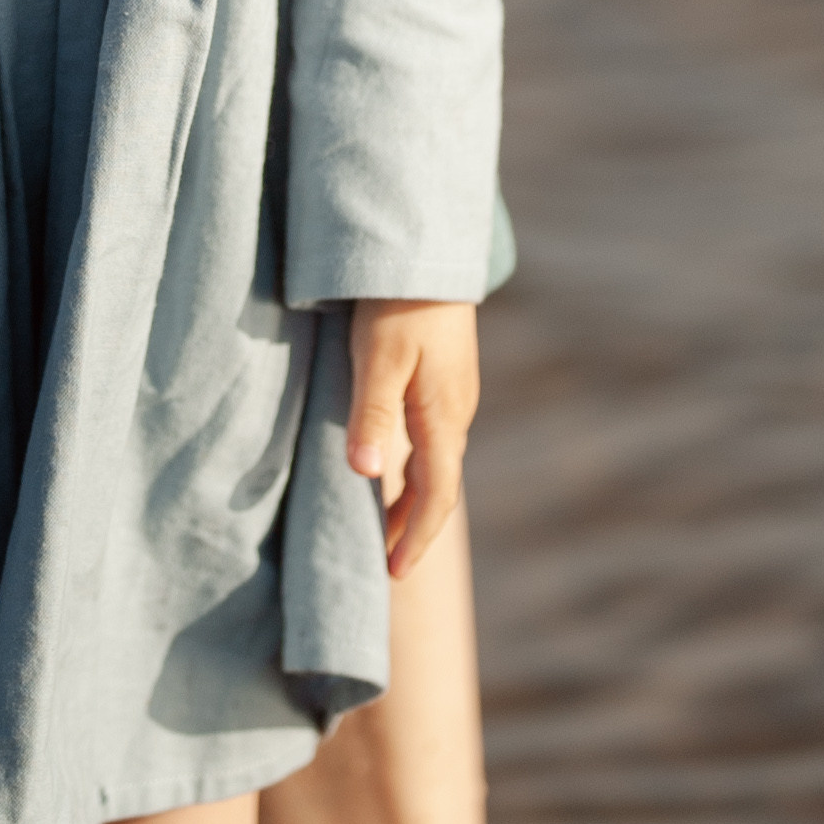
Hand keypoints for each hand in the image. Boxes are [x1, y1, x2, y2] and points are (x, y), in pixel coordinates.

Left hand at [347, 300, 479, 578]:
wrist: (429, 251)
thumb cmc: (398, 303)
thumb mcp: (379, 358)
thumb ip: (372, 414)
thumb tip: (366, 475)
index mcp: (443, 417)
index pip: (435, 496)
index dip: (414, 537)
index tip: (393, 572)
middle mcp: (457, 413)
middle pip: (440, 486)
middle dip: (414, 528)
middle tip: (386, 562)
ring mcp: (455, 395)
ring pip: (438, 462)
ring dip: (414, 498)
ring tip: (385, 526)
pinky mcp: (446, 378)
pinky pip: (434, 439)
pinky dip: (416, 468)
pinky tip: (395, 466)